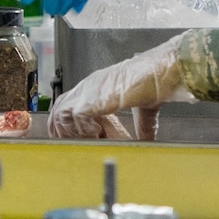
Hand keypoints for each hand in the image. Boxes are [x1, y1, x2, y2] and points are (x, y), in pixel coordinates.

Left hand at [49, 39, 187, 137]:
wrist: (160, 74)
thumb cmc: (153, 82)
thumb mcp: (143, 109)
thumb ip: (141, 126)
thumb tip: (145, 141)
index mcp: (97, 85)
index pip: (69, 102)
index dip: (66, 121)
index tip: (71, 136)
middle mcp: (88, 86)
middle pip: (58, 108)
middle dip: (60, 129)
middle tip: (70, 144)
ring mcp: (88, 91)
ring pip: (61, 113)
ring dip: (71, 131)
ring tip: (86, 142)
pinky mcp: (92, 99)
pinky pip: (74, 117)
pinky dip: (82, 130)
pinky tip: (95, 135)